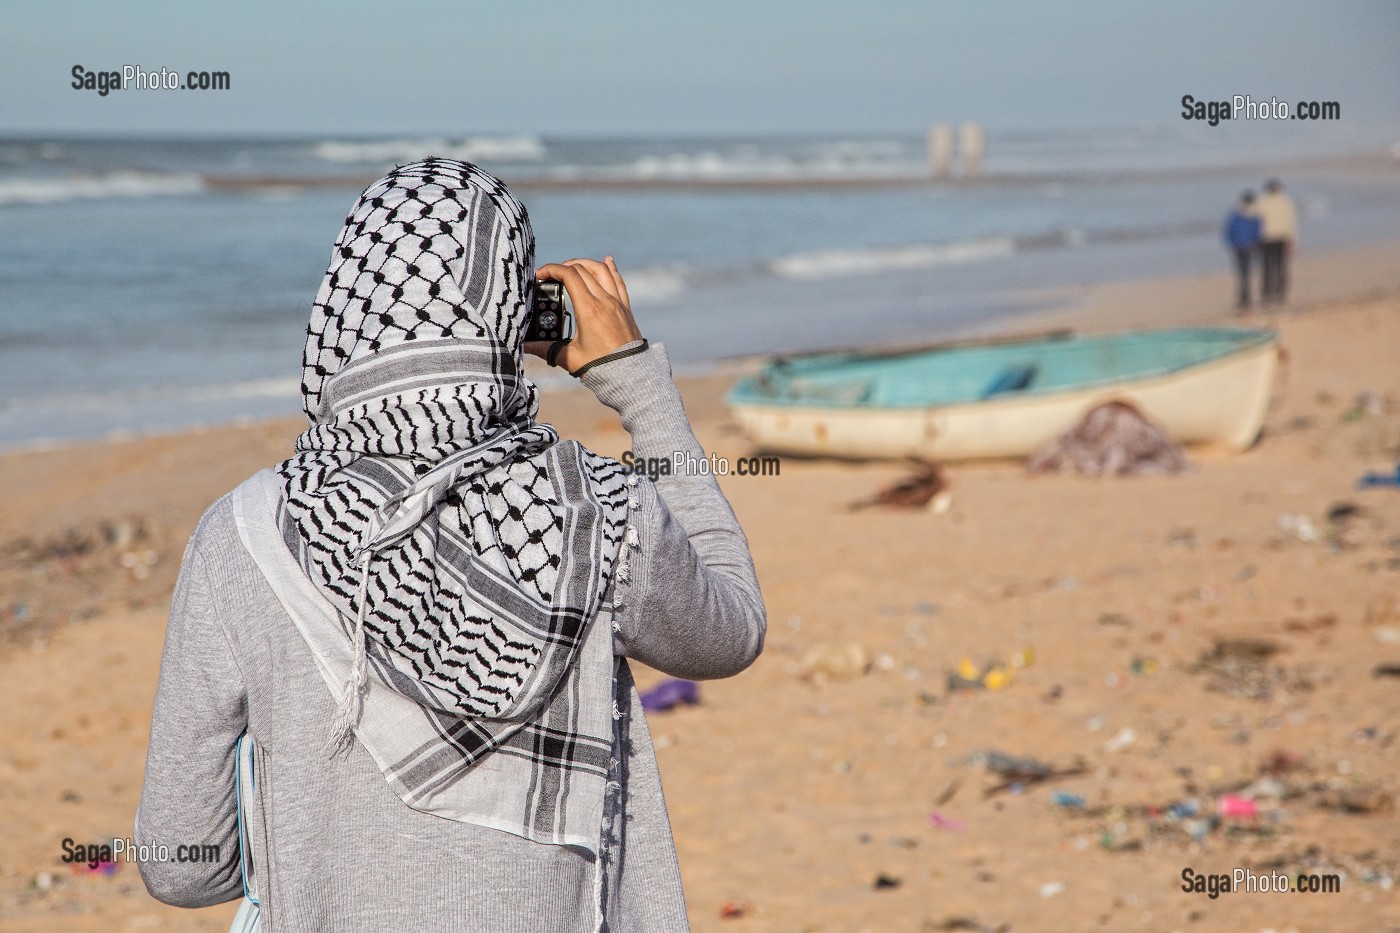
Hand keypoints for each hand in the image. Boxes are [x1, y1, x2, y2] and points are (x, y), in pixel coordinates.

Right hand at [525, 256, 642, 371]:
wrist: (631, 377)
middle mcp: (605, 301)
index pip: (569, 276)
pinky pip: (619, 282)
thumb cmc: (601, 368)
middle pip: (583, 270)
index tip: (541, 275)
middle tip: (552, 275)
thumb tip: (524, 346)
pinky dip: (612, 269)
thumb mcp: (569, 358)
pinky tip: (608, 260)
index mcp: (589, 310)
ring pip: (602, 271)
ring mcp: (617, 303)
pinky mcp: (626, 309)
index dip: (552, 270)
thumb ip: (545, 349)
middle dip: (564, 267)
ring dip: (585, 264)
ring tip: (572, 266)